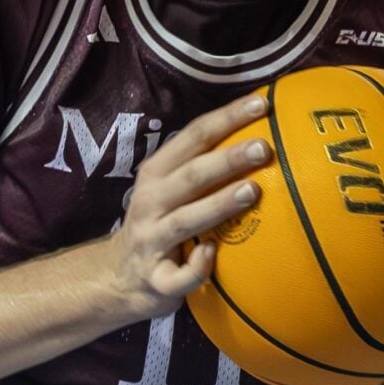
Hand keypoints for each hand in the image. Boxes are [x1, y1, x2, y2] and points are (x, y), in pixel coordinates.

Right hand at [104, 91, 269, 319]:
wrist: (117, 278)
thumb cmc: (160, 222)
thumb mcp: (170, 188)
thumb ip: (204, 165)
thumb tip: (266, 136)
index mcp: (157, 173)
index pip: (193, 137)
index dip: (226, 118)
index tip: (261, 104)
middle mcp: (150, 202)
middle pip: (191, 175)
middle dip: (226, 159)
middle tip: (263, 147)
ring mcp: (150, 240)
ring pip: (185, 220)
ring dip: (217, 204)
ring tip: (251, 191)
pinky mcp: (155, 280)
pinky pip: (177, 276)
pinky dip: (195, 267)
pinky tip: (212, 253)